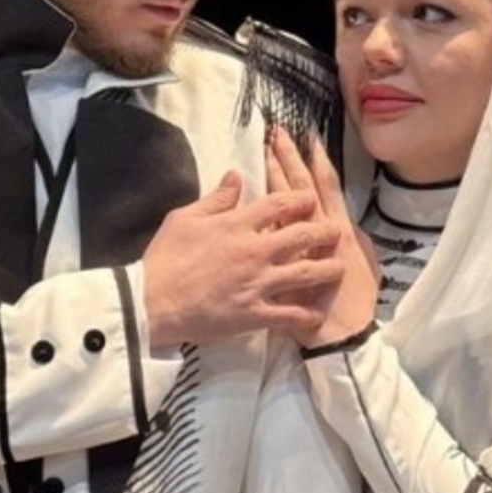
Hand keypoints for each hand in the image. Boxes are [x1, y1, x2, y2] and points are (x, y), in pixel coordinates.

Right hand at [142, 169, 344, 347]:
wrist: (151, 303)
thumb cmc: (164, 258)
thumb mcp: (183, 218)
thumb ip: (215, 199)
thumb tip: (236, 177)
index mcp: (237, 225)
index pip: (279, 204)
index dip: (301, 199)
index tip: (311, 199)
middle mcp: (254, 252)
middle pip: (303, 236)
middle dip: (324, 231)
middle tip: (336, 231)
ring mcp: (258, 284)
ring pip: (306, 274)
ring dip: (328, 270)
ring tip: (340, 268)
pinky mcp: (254, 314)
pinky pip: (289, 314)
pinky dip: (307, 315)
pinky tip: (318, 314)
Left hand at [266, 127, 377, 348]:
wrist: (341, 339)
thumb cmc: (355, 302)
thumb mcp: (362, 262)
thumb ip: (349, 236)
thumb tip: (342, 216)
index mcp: (337, 230)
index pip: (322, 188)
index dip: (313, 162)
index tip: (305, 136)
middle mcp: (317, 234)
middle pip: (299, 189)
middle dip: (289, 159)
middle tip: (277, 131)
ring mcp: (295, 248)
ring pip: (282, 209)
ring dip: (274, 178)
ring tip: (264, 152)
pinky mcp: (279, 265)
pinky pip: (267, 237)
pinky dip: (258, 218)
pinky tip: (247, 200)